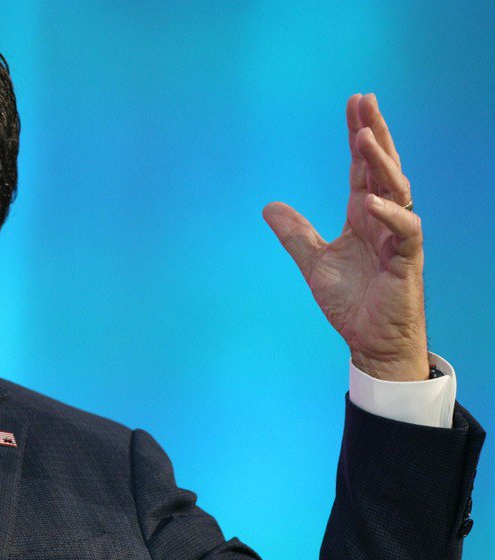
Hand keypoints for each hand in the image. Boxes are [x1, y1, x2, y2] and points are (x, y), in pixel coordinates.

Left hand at [263, 94, 428, 380]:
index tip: (354, 103)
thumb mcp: (314, 262)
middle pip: (382, 168)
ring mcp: (397, 239)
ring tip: (364, 138)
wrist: (371, 342)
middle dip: (374, 134)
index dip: (358, 136)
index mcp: (362, 217)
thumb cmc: (352, 302)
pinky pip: (404, 232)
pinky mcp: (406, 262)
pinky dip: (388, 214)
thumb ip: (295, 234)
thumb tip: (268, 206)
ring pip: (396, 190)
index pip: (361, 168)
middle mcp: (382, 220)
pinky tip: (369, 200)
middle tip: (365, 101)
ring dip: (381, 164)